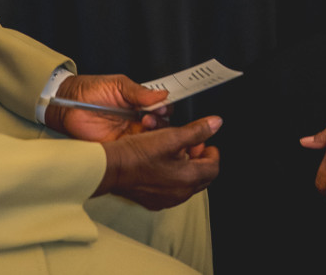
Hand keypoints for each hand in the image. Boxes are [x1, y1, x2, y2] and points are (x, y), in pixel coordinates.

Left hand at [46, 74, 170, 141]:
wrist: (68, 105)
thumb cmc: (90, 90)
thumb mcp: (118, 85)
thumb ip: (140, 91)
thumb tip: (162, 94)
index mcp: (139, 102)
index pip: (160, 106)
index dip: (165, 107)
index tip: (163, 106)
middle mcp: (136, 118)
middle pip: (160, 124)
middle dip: (161, 121)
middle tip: (152, 116)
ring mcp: (129, 133)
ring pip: (151, 138)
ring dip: (153, 133)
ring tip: (145, 124)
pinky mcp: (119, 146)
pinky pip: (134, 150)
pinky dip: (140, 147)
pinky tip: (139, 139)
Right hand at [98, 117, 221, 209]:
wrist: (110, 167)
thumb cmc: (136, 153)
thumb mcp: (170, 136)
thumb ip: (196, 130)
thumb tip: (215, 124)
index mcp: (188, 178)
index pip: (213, 167)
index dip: (211, 152)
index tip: (205, 142)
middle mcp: (180, 194)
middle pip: (202, 177)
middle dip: (200, 160)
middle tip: (191, 146)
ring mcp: (166, 199)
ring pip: (186, 184)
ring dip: (186, 169)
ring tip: (175, 153)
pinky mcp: (153, 201)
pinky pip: (171, 190)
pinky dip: (172, 178)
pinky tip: (161, 165)